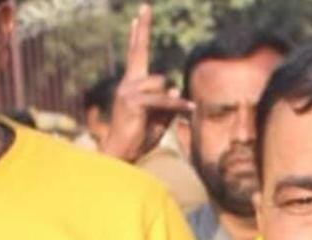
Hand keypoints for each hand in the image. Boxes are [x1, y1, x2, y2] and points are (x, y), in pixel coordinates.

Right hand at [100, 4, 192, 162]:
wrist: (122, 153)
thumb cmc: (139, 137)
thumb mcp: (158, 119)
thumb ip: (167, 104)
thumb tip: (175, 91)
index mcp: (132, 84)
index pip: (135, 55)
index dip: (138, 35)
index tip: (137, 16)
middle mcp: (128, 83)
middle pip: (139, 52)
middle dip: (143, 28)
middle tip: (146, 5)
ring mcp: (128, 91)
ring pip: (160, 84)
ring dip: (174, 100)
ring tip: (184, 110)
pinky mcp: (134, 103)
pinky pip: (162, 100)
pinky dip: (177, 106)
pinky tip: (189, 110)